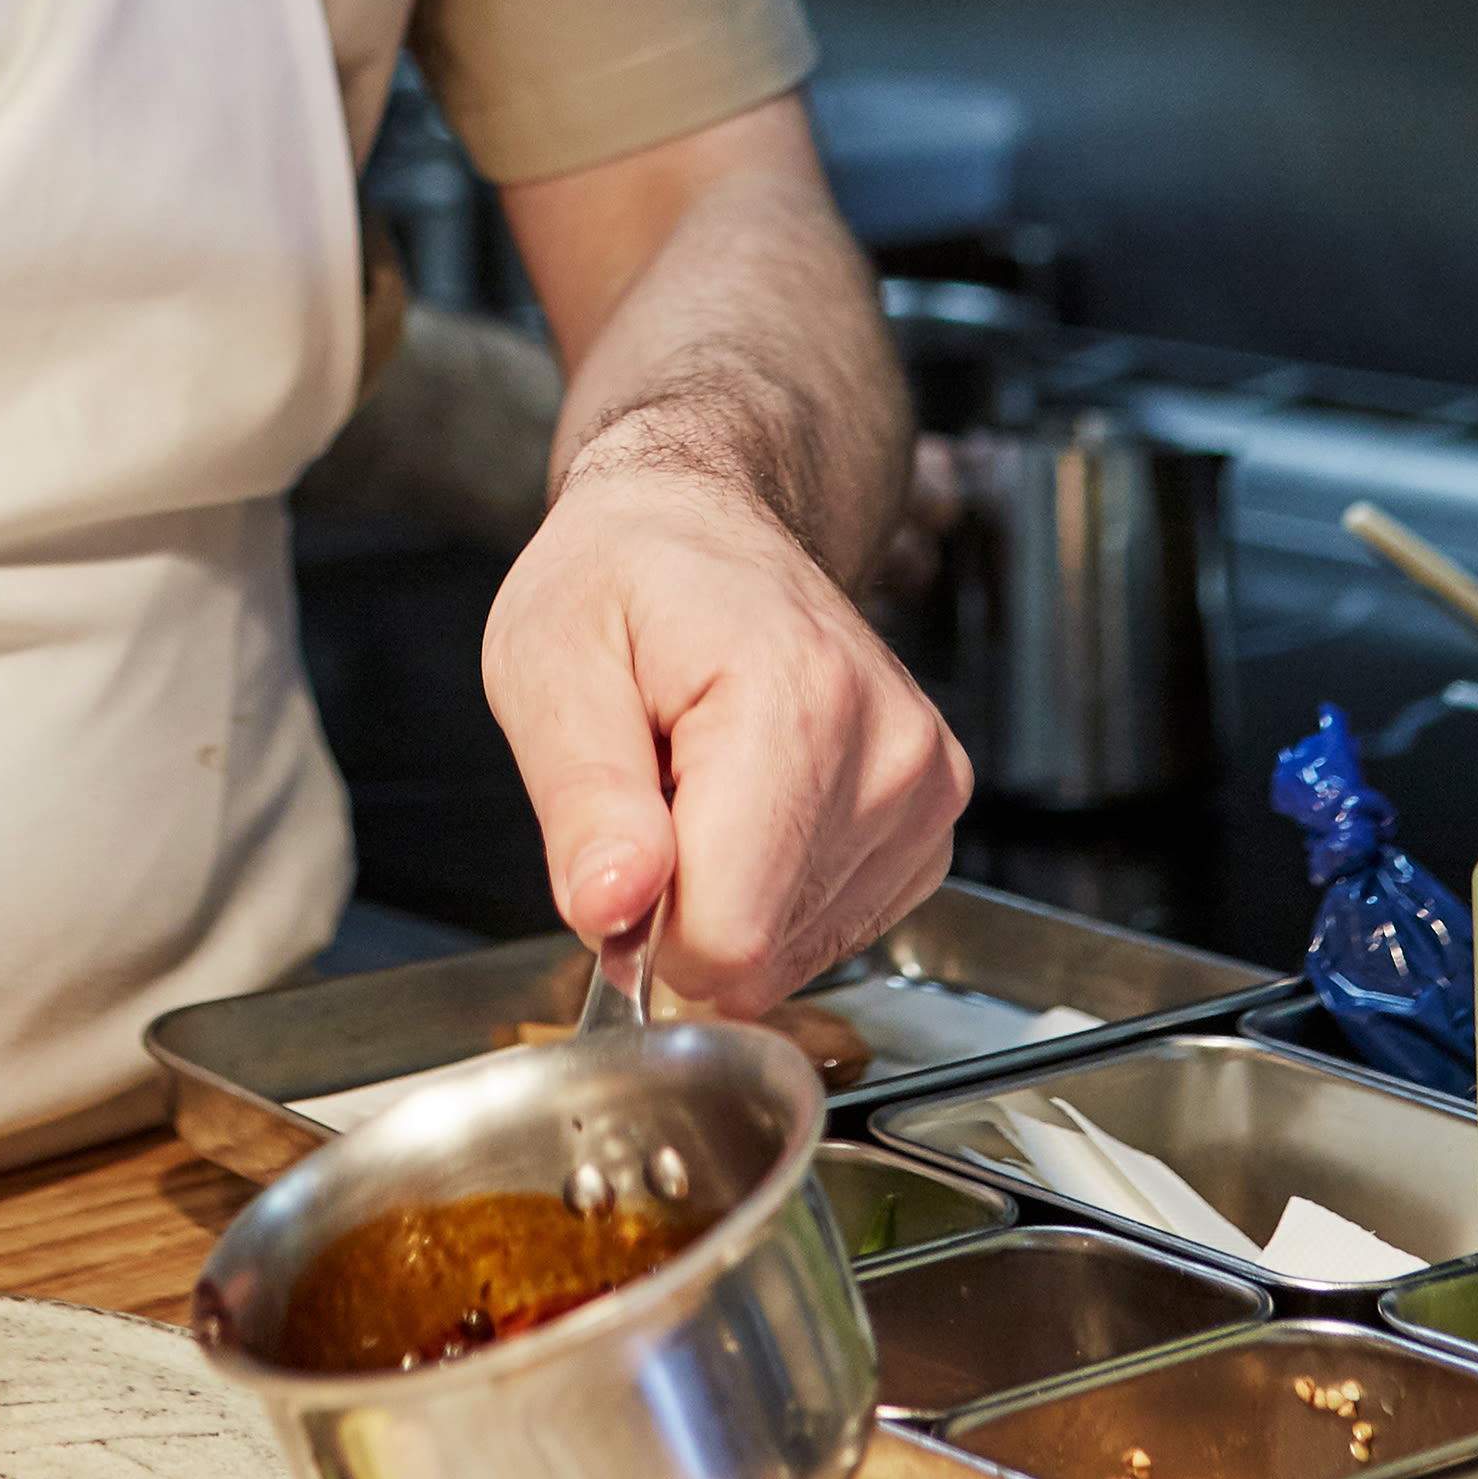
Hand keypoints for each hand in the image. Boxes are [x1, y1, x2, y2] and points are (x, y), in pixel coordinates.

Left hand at [478, 430, 972, 1017]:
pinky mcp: (931, 817)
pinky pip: (832, 931)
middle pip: (761, 954)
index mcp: (793, 699)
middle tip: (651, 798)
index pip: (727, 935)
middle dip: (679, 908)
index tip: (615, 844)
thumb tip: (611, 911)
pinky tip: (750, 803)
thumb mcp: (546, 665)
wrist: (699, 524)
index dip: (641, 924)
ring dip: (725, 896)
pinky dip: (772, 892)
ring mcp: (924, 786)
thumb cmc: (618, 582)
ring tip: (698, 783)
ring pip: (796, 954)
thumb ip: (580, 799)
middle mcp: (888, 746)